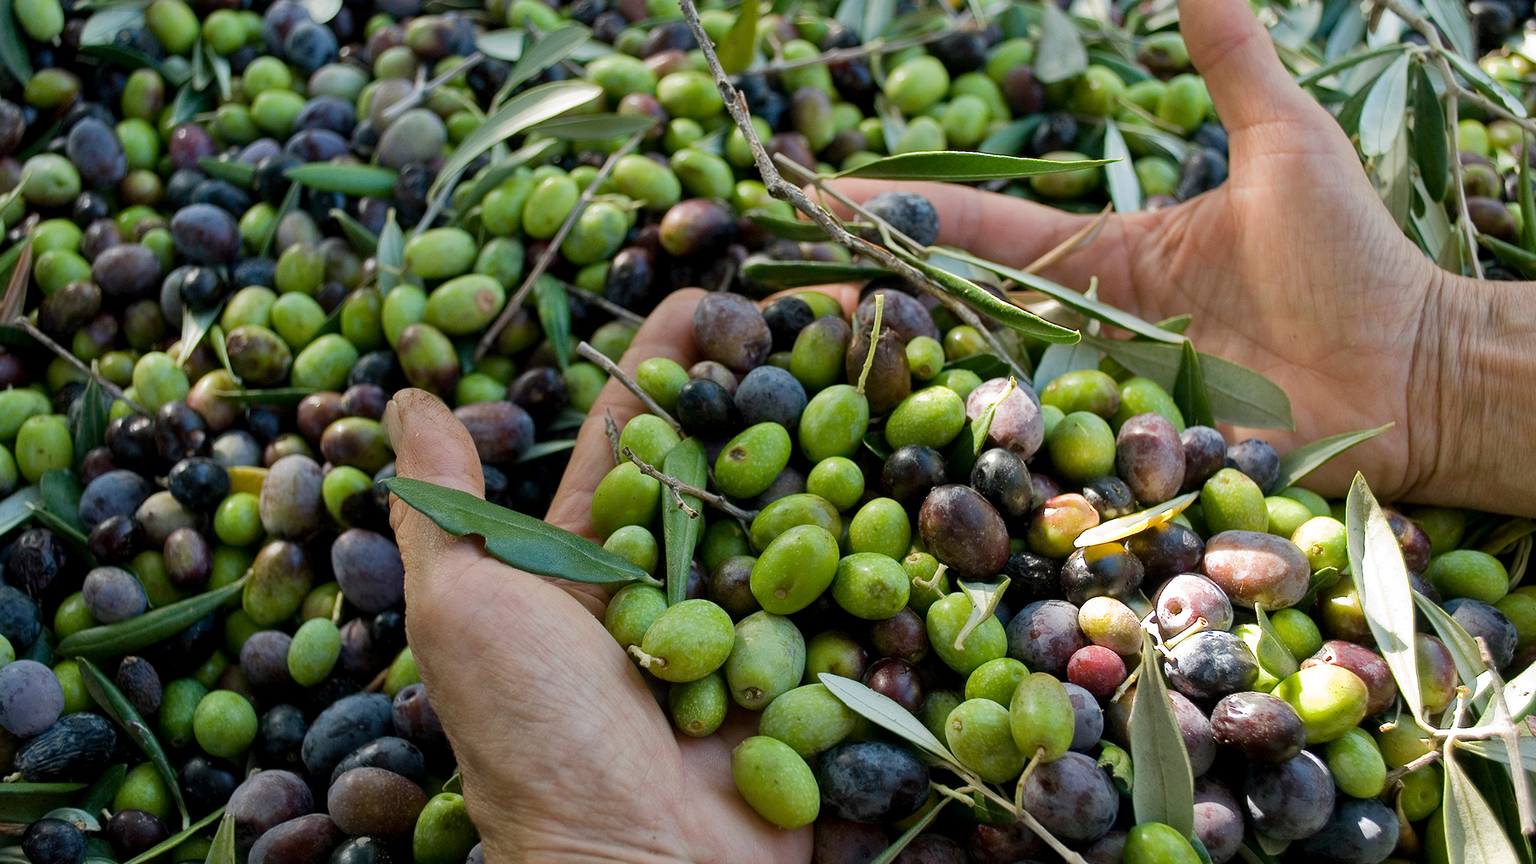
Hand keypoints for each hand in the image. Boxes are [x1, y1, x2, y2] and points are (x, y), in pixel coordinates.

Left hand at [386, 284, 843, 863]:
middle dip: (781, 383)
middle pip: (734, 461)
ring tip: (901, 363)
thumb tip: (407, 398)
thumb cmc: (536, 736)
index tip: (711, 294)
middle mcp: (676, 581)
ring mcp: (752, 627)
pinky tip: (929, 467)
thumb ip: (443, 509)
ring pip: (806, 515)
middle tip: (839, 312)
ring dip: (850, 443)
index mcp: (592, 558)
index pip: (634, 434)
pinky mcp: (814, 673)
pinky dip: (889, 542)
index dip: (668, 363)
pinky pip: (855, 596)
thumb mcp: (464, 612)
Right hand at [840, 0, 1535, 513]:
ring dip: (910, 379)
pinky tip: (918, 451)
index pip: (986, 229)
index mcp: (1110, 255)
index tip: (830, 197)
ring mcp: (1106, 396)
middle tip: (790, 292)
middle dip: (878, 299)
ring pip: (990, 386)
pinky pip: (1052, 456)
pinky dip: (990, 453)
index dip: (910, 212)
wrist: (1416, 367)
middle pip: (965, 311)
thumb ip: (1229, 57)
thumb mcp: (1282, 141)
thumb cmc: (1355, 256)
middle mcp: (1091, 326)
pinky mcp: (1132, 457)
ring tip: (822, 368)